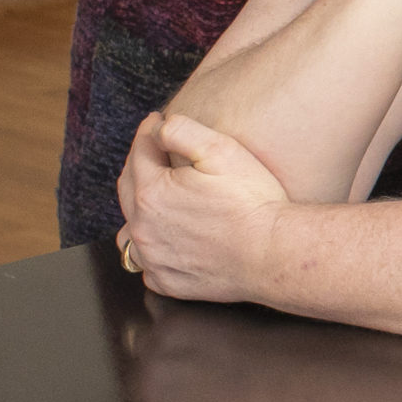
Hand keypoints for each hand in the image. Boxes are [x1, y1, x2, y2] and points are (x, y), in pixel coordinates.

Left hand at [116, 112, 292, 301]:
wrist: (272, 253)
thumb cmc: (252, 202)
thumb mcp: (223, 150)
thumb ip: (182, 131)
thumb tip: (158, 127)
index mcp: (152, 192)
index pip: (139, 152)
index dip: (148, 131)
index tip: (155, 120)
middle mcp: (142, 227)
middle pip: (128, 187)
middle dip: (138, 165)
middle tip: (155, 152)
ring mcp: (152, 258)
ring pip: (130, 228)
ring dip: (138, 210)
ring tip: (157, 199)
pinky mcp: (165, 280)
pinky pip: (146, 261)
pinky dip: (152, 246)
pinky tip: (170, 237)